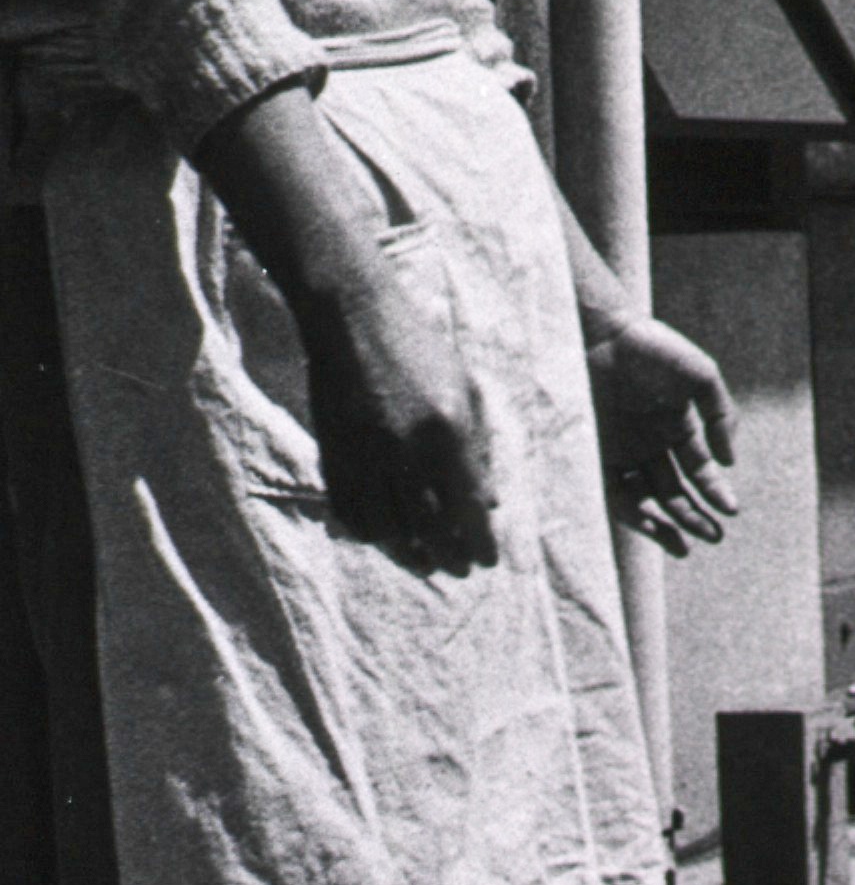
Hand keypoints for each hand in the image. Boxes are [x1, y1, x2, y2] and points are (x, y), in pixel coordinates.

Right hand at [196, 84, 496, 575]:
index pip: (469, 507)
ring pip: (387, 527)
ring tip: (424, 561)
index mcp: (448, 430)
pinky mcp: (334, 452)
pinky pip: (350, 511)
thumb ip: (479, 448)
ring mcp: (366, 453)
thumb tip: (491, 504)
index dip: (480, 542)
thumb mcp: (464, 390)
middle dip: (448, 557)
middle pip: (430, 527)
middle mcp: (406, 448)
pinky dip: (370, 532)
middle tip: (457, 569)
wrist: (352, 315)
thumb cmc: (418, 348)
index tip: (486, 560)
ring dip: (409, 553)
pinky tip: (386, 536)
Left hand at [588, 317, 738, 554]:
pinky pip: (614, 493)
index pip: (698, 470)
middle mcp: (649, 445)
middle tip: (714, 537)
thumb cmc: (650, 347)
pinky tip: (652, 526)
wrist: (596, 332)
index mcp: (675, 426)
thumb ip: (720, 414)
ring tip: (684, 546)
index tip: (731, 510)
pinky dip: (634, 514)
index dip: (715, 492)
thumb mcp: (700, 374)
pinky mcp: (594, 455)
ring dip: (666, 525)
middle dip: (695, 516)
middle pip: (674, 491)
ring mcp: (621, 452)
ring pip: (646, 499)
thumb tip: (729, 462)